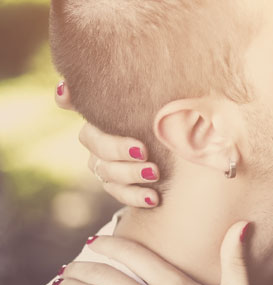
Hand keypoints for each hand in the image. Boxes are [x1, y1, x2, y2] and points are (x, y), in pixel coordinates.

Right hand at [55, 80, 161, 207]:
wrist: (184, 140)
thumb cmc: (167, 111)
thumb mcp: (159, 98)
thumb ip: (130, 89)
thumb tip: (75, 86)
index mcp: (104, 118)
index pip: (91, 127)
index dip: (102, 132)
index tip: (136, 143)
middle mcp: (99, 142)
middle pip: (98, 150)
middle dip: (119, 152)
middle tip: (145, 153)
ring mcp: (105, 165)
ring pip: (107, 173)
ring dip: (131, 175)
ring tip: (155, 173)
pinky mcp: (117, 185)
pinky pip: (117, 194)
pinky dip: (135, 197)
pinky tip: (154, 198)